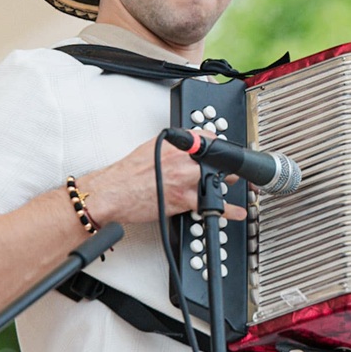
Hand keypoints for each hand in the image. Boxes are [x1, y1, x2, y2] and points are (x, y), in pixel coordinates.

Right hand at [79, 134, 247, 226]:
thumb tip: (187, 149)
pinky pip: (211, 205)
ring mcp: (184, 179)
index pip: (209, 139)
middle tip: (229, 172)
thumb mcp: (152, 148)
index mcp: (175, 144)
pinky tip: (237, 212)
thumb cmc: (127, 174)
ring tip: (230, 187)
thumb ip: (173, 147)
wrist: (112, 193)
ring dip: (227, 184)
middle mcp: (183, 159)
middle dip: (226, 167)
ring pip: (218, 180)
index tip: (224, 153)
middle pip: (218, 160)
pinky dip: (228, 210)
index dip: (219, 148)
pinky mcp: (183, 200)